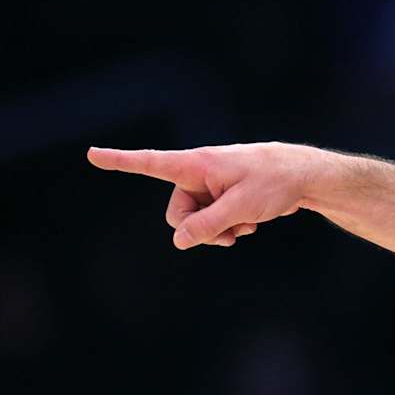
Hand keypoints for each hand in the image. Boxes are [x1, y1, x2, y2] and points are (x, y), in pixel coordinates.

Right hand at [86, 142, 316, 247]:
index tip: (91, 154)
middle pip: (177, 213)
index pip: (150, 163)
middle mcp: (198, 174)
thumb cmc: (273, 182)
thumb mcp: (240, 208)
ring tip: (245, 228)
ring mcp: (210, 187)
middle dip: (198, 229)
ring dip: (218, 232)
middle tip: (228, 235)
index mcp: (196, 165)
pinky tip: (250, 225)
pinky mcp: (222, 197)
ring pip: (196, 222)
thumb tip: (179, 241)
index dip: (120, 161)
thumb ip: (207, 225)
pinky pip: (212, 221)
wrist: (303, 177)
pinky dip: (228, 228)